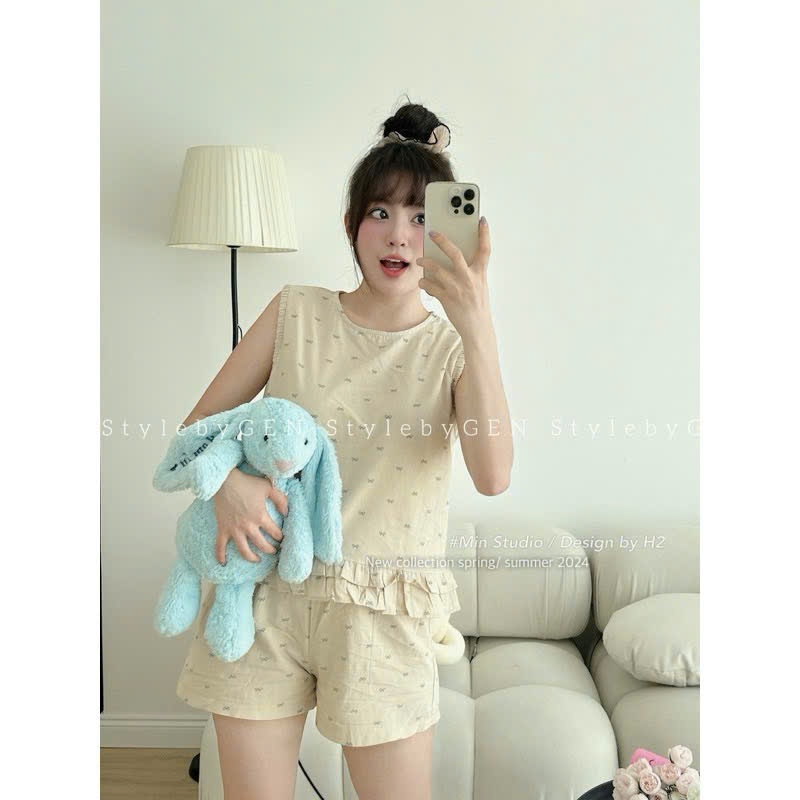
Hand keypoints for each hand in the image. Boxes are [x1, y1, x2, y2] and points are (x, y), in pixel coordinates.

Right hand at [213, 469, 288, 564]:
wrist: (224, 481)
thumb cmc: (247, 483)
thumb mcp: (268, 487)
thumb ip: (280, 499)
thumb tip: (287, 512)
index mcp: (260, 516)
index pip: (274, 532)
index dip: (280, 536)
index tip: (282, 538)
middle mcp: (248, 526)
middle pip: (262, 545)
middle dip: (270, 549)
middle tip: (274, 550)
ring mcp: (234, 529)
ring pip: (244, 550)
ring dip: (252, 557)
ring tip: (257, 560)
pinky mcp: (222, 529)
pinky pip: (220, 546)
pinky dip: (220, 555)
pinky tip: (223, 563)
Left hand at [416, 218, 492, 339]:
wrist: (476, 328)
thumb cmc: (477, 306)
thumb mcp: (480, 286)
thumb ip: (471, 272)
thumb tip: (455, 258)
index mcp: (480, 274)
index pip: (485, 250)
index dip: (484, 234)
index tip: (481, 220)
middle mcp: (469, 279)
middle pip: (455, 253)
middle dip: (443, 241)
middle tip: (432, 233)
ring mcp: (457, 288)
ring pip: (437, 269)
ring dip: (426, 262)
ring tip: (420, 260)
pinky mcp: (446, 298)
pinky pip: (430, 286)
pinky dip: (424, 282)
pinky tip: (422, 282)